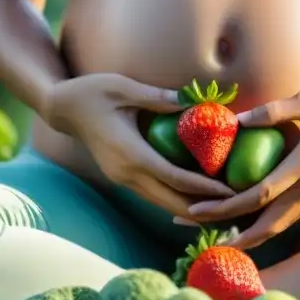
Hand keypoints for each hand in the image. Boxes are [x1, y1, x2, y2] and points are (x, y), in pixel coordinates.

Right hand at [46, 73, 235, 217]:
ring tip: (222, 212)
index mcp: (130, 153)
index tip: (229, 191)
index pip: (174, 178)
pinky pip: (155, 196)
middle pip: (171, 202)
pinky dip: (177, 200)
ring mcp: (124, 179)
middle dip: (203, 210)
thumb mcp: (124, 88)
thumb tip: (192, 101)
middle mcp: (127, 173)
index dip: (203, 187)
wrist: (64, 108)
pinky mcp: (124, 178)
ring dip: (191, 210)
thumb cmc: (93, 92)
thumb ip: (157, 97)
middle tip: (235, 211)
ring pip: (162, 204)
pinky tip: (198, 201)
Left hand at [186, 86, 299, 248]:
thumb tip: (238, 121)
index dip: (229, 205)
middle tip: (187, 224)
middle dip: (227, 229)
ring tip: (206, 237)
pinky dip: (258, 230)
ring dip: (242, 237)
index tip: (198, 206)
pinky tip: (235, 230)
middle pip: (266, 221)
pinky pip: (283, 221)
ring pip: (275, 228)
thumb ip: (278, 109)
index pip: (265, 192)